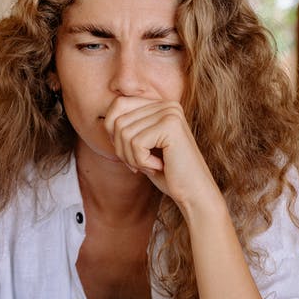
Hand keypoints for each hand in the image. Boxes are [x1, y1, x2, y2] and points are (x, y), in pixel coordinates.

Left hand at [103, 96, 222, 211]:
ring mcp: (170, 113)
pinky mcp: (170, 126)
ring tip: (150, 166)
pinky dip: (141, 161)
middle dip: (122, 149)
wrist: (194, 193)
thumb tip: (104, 120)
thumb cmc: (168, 173)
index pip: (118, 105)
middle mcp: (167, 104)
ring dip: (131, 157)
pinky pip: (136, 143)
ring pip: (124, 133)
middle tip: (139, 164)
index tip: (129, 153)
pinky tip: (158, 166)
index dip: (113, 133)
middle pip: (118, 120)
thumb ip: (127, 129)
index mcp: (160, 105)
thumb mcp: (142, 147)